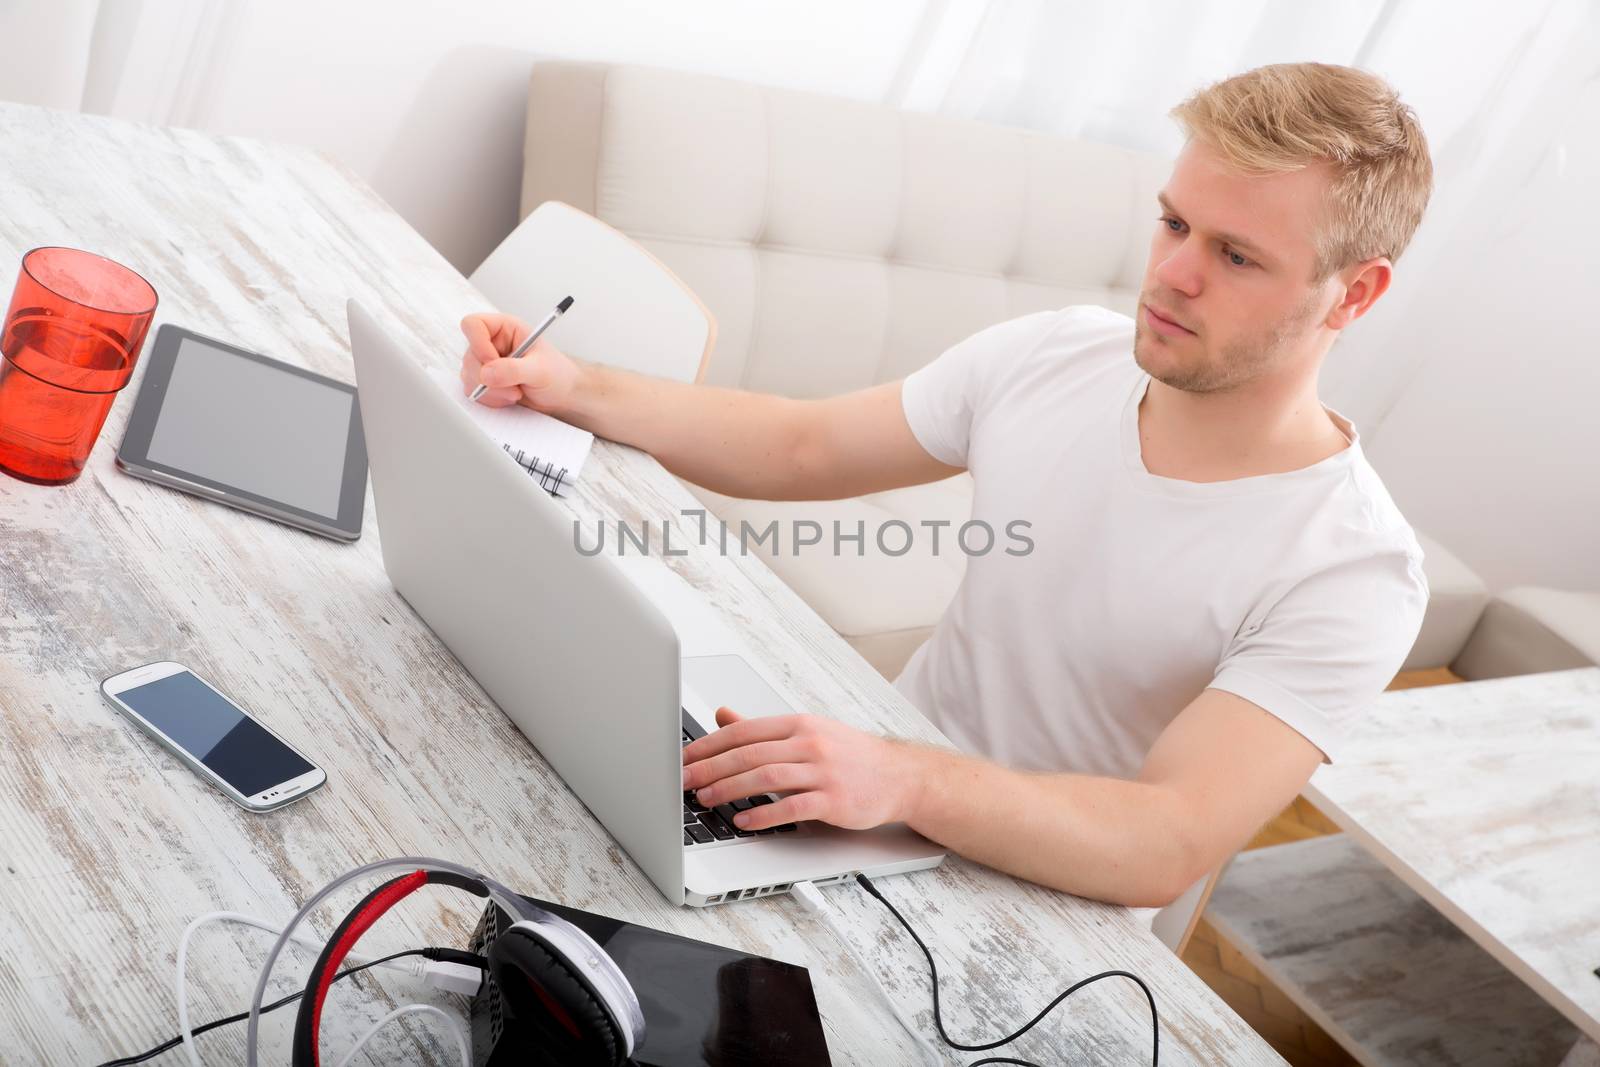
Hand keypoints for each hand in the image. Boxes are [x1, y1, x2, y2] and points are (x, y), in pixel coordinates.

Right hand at [458, 312, 580, 411]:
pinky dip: (490, 399)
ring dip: (491, 391)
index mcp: (505, 328)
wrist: (562, 394)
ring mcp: (486, 363)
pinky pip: (473, 391)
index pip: (473, 325)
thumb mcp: (540, 370)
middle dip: (489, 378)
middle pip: (469, 356)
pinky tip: (510, 398)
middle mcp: (492, 343)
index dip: (478, 344)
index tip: (493, 363)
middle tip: (514, 388)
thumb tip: (487, 373)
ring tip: (517, 393)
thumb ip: (513, 370)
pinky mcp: (484, 381)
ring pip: (468, 376)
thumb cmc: (558, 374)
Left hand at [681, 707, 925, 831]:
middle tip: (683, 781)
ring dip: (730, 789)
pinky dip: (764, 814)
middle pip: (750, 754)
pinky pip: (792, 806)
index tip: (684, 757)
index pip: (744, 731)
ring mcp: (823, 770)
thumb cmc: (849, 755)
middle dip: (711, 768)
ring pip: (766, 777)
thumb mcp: (806, 732)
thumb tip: (722, 715)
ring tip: (706, 799)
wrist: (899, 775)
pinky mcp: (834, 799)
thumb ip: (761, 728)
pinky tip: (743, 820)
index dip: (709, 744)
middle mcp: (810, 742)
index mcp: (798, 724)